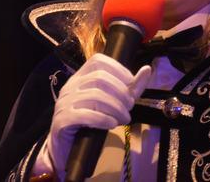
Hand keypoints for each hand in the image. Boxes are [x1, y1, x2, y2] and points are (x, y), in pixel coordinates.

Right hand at [47, 53, 150, 175]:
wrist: (67, 148)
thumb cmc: (91, 122)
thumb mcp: (112, 102)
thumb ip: (130, 87)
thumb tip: (147, 69)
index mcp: (80, 77)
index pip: (98, 61)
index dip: (119, 71)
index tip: (131, 88)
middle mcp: (70, 86)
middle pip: (99, 79)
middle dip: (121, 93)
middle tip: (129, 108)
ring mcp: (64, 102)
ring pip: (95, 96)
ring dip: (116, 108)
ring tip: (124, 119)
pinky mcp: (62, 120)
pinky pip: (85, 115)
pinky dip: (103, 119)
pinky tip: (111, 124)